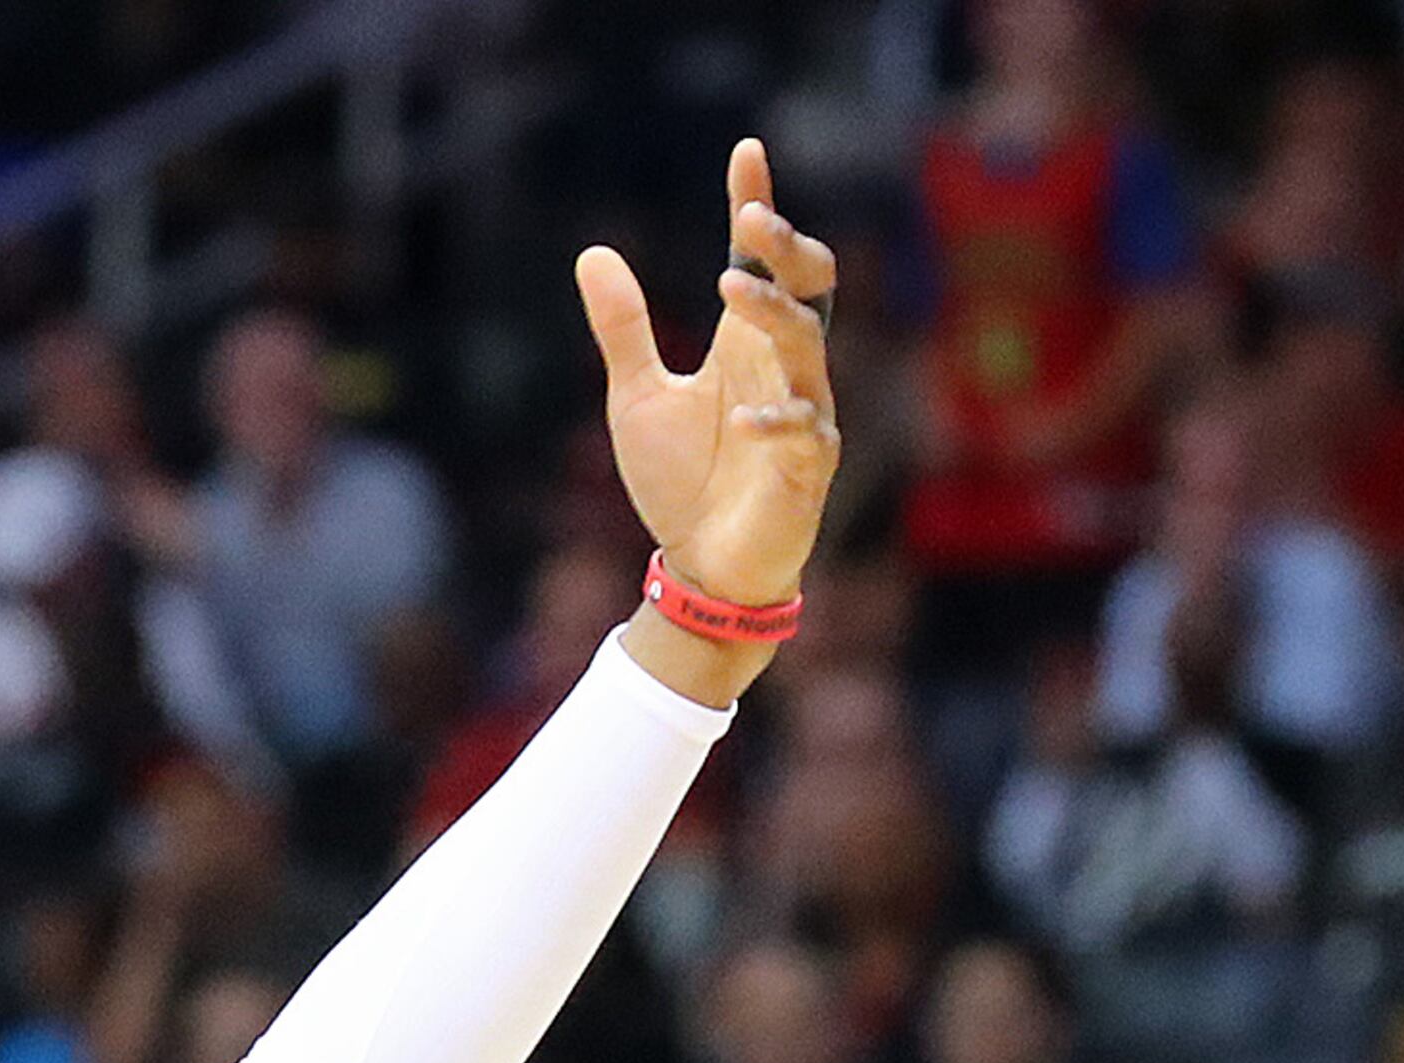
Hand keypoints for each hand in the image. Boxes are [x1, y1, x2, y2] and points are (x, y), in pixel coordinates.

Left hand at [575, 138, 839, 609]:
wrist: (700, 567)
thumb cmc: (680, 481)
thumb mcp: (636, 396)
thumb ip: (623, 328)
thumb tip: (595, 252)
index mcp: (745, 346)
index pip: (760, 264)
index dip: (756, 209)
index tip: (746, 154)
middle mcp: (782, 369)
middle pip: (806, 290)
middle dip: (785, 251)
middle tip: (752, 219)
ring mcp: (803, 414)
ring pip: (809, 346)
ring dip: (774, 313)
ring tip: (733, 286)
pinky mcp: (808, 468)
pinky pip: (807, 431)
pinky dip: (779, 420)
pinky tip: (744, 416)